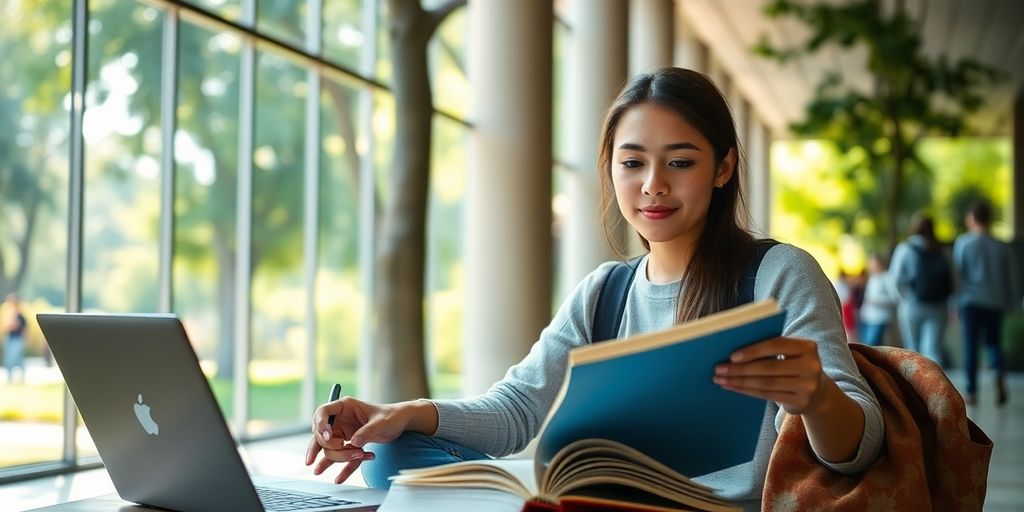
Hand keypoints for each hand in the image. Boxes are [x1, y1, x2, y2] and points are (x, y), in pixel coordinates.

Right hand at [304, 397, 408, 483]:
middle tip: (344, 447)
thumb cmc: (391, 416)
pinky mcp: (349, 446)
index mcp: (345, 407)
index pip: (322, 413)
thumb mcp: (381, 422)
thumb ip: (367, 431)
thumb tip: (354, 443)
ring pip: (330, 450)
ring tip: (361, 456)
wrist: (400, 424)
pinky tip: (339, 479)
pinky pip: (342, 460)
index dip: (320, 425)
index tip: (327, 437)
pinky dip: (342, 469)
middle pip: (321, 436)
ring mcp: (343, 434)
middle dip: (331, 446)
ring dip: (341, 457)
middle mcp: (340, 420)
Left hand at [713, 337, 827, 414]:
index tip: (731, 355)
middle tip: (719, 369)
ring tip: (721, 379)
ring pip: (766, 383)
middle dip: (740, 368)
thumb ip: (770, 348)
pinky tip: (733, 387)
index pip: (777, 345)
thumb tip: (733, 352)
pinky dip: (747, 391)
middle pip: (769, 367)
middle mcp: (811, 366)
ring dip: (740, 381)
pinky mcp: (801, 402)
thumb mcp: (789, 354)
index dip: (753, 350)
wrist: (818, 392)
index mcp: (808, 347)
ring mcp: (808, 386)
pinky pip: (768, 395)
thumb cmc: (793, 365)